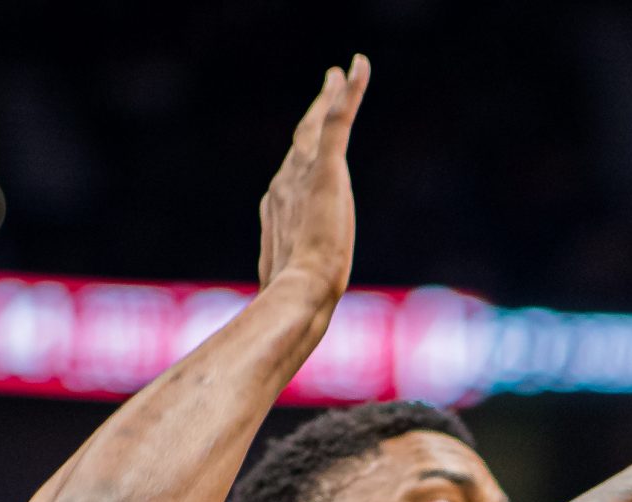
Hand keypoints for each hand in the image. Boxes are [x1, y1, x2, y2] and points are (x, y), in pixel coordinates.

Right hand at [257, 55, 369, 295]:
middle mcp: (285, 182)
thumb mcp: (286, 283)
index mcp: (277, 207)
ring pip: (319, 122)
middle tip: (327, 88)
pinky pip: (338, 120)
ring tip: (341, 74)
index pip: (291, 174)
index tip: (308, 144)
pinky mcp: (327, 170)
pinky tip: (357, 67)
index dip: (301, 156)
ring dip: (331, 95)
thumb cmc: (293, 298)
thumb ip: (282, 275)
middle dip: (314, 112)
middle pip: (302, 139)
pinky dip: (350, 91)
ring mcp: (304, 173)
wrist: (300, 292)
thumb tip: (273, 304)